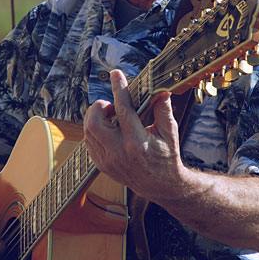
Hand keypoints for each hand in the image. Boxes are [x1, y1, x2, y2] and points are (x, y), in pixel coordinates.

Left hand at [83, 69, 186, 202]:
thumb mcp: (170, 132)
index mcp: (137, 142)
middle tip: (111, 105)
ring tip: (111, 116)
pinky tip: (108, 128)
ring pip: (88, 131)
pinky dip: (94, 130)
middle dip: (99, 106)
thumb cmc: (167, 156)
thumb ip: (163, 109)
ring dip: (96, 117)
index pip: (123, 109)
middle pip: (94, 122)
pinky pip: (89, 142)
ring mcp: (108, 161)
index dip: (119, 88)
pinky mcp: (102, 165)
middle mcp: (119, 152)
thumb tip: (161, 89)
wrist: (161, 185)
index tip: (117, 74)